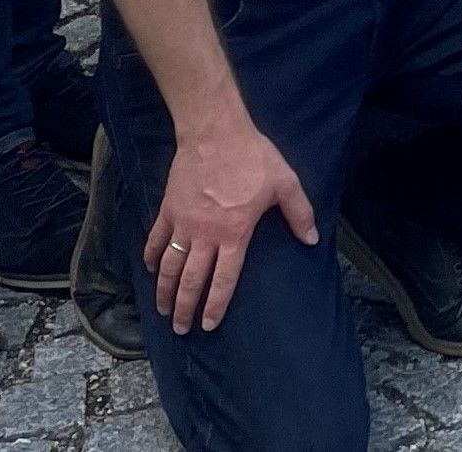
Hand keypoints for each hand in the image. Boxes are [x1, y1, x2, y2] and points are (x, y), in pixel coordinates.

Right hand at [144, 116, 318, 332]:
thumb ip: (300, 214)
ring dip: (164, 290)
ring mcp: (183, 223)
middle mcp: (206, 235)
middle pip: (191, 280)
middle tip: (181, 329)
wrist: (215, 131)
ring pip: (169, 265)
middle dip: (185, 308)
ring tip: (163, 310)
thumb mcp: (285, 183)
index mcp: (234, 234)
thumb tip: (312, 240)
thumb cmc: (253, 157)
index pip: (223, 280)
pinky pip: (155, 239)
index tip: (208, 325)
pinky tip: (150, 270)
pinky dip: (150, 256)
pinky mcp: (168, 208)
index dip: (215, 305)